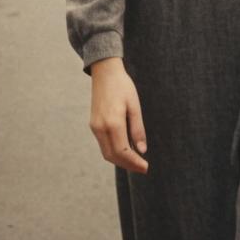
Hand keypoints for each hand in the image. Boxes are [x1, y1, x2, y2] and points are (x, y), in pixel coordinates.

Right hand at [89, 57, 148, 173]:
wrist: (105, 72)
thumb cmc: (122, 86)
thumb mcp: (134, 106)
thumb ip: (137, 129)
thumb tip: (142, 150)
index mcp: (113, 123)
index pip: (123, 152)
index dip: (134, 162)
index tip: (145, 167)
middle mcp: (100, 128)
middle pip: (113, 156)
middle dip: (128, 165)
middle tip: (142, 168)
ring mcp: (95, 127)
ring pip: (106, 152)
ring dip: (120, 160)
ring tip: (135, 161)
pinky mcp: (93, 125)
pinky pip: (103, 144)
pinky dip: (114, 151)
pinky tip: (125, 150)